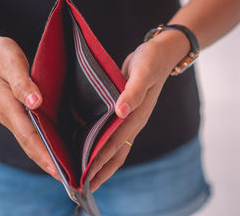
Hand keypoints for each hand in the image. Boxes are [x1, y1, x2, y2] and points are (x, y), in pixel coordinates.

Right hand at [0, 32, 60, 180]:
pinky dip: (42, 142)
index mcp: (8, 107)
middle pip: (28, 144)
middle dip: (45, 161)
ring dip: (44, 155)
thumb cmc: (0, 55)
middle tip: (65, 178)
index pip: (27, 135)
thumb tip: (35, 102)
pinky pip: (30, 132)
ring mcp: (12, 116)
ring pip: (29, 140)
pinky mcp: (17, 112)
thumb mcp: (11, 63)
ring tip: (63, 169)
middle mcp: (9, 116)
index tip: (56, 168)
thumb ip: (23, 83)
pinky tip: (56, 146)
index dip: (42, 153)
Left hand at [89, 31, 188, 191]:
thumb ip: (134, 92)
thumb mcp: (143, 72)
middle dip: (98, 170)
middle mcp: (132, 122)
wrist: (159, 53)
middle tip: (79, 187)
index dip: (100, 162)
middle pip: (114, 153)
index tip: (85, 178)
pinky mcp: (123, 111)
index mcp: (136, 117)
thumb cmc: (151, 60)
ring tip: (83, 174)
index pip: (115, 145)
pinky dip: (100, 144)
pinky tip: (87, 146)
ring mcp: (129, 119)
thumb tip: (121, 112)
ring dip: (99, 161)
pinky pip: (111, 133)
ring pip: (113, 146)